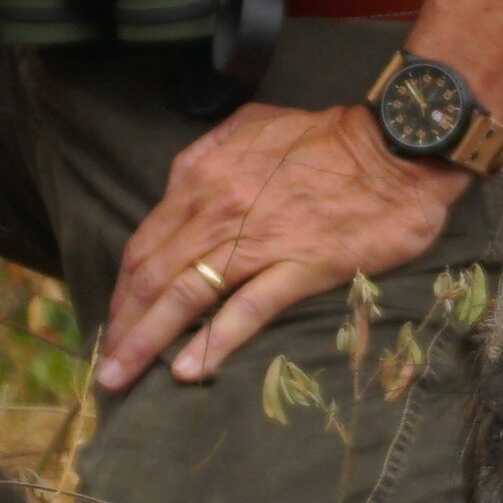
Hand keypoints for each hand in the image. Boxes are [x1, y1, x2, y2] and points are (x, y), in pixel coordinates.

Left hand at [96, 101, 465, 394]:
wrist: (395, 146)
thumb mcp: (251, 125)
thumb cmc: (325, 137)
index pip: (145, 244)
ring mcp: (258, 241)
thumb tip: (177, 185)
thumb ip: (205, 152)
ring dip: (147, 341)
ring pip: (186, 295)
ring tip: (122, 377)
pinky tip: (188, 370)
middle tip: (107, 366)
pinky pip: (247, 309)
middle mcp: (219, 210)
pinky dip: (213, 341)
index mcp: (203, 178)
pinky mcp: (300, 266)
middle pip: (153, 276)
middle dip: (123, 325)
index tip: (113, 321)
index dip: (123, 289)